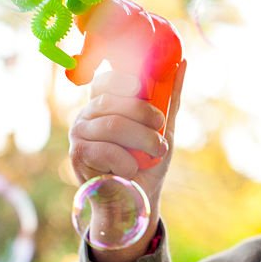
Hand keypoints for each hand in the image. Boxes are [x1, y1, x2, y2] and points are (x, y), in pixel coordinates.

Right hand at [69, 59, 187, 261]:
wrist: (138, 198)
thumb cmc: (148, 161)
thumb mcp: (165, 128)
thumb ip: (170, 98)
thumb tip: (183, 63)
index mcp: (106, 104)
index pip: (105, 80)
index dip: (121, 80)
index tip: (141, 88)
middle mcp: (88, 115)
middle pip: (113, 102)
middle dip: (144, 116)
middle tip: (161, 132)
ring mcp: (79, 133)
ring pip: (111, 125)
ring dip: (141, 141)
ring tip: (154, 153)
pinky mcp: (77, 155)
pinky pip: (103, 149)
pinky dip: (126, 161)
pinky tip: (131, 170)